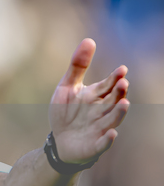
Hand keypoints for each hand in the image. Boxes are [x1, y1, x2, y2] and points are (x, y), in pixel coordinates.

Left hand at [49, 38, 129, 163]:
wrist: (59, 141)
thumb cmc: (65, 113)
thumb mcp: (67, 88)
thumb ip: (77, 67)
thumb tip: (89, 40)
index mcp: (96, 96)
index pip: (109, 85)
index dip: (115, 78)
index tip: (121, 70)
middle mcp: (101, 111)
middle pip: (113, 101)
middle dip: (119, 93)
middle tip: (123, 83)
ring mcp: (99, 128)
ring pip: (112, 120)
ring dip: (119, 113)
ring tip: (125, 103)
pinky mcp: (94, 145)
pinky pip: (103, 143)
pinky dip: (107, 139)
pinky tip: (111, 133)